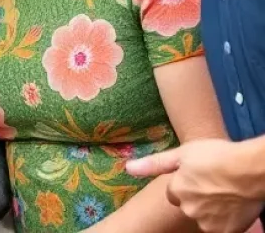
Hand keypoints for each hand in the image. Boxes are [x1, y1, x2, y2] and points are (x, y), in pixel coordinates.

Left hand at [126, 139, 263, 232]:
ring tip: (223, 191)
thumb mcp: (182, 153)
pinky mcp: (227, 232)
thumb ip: (154, 164)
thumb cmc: (216, 156)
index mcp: (177, 191)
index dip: (185, 183)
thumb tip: (127, 168)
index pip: (174, 192)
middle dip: (196, 197)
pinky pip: (221, 227)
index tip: (197, 175)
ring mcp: (209, 223)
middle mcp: (190, 210)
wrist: (250, 170)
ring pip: (204, 217)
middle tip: (212, 183)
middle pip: (188, 205)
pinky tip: (231, 204)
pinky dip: (225, 219)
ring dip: (210, 209)